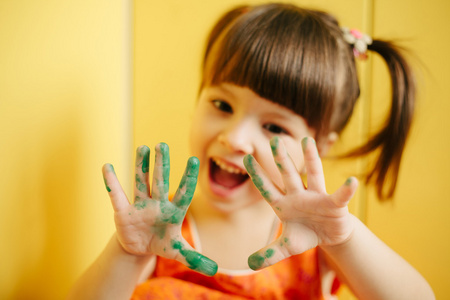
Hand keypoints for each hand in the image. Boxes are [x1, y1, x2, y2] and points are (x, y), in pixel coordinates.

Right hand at [102, 143, 217, 275]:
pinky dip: (111, 183)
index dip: (188, 178)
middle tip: (162, 145)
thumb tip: (215, 270)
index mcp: (173, 212)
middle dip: (161, 164)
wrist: (141, 247)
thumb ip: (194, 258)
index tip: (194, 160)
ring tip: (142, 148)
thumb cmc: (162, 243)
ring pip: (140, 182)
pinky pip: (116, 195)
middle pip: (160, 181)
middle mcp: (158, 204)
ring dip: (140, 166)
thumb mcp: (177, 252)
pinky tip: (107, 167)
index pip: (183, 192)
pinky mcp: (123, 212)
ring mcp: (140, 205)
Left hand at [243, 137, 357, 269]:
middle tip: (274, 140)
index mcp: (283, 204)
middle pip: (288, 175)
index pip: (266, 188)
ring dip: (311, 158)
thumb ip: (270, 253)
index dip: (256, 175)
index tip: (245, 158)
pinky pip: (340, 196)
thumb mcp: (287, 246)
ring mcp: (316, 197)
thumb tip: (250, 264)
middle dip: (281, 159)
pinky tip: (352, 182)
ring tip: (308, 140)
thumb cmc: (305, 235)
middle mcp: (298, 196)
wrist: (329, 236)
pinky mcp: (334, 204)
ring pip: (312, 174)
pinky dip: (346, 190)